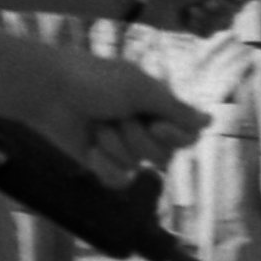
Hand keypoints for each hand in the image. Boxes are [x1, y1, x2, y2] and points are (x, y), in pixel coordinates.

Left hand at [53, 51, 202, 163]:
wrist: (50, 92)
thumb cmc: (94, 81)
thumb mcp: (140, 89)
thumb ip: (176, 109)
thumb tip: (210, 121)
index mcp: (158, 107)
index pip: (187, 136)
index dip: (175, 136)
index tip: (157, 124)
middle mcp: (145, 129)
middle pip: (164, 156)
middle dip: (138, 138)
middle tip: (116, 117)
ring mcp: (124, 148)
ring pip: (139, 167)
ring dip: (115, 146)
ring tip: (97, 126)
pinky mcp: (102, 164)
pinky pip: (118, 179)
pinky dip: (103, 164)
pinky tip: (89, 148)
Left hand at [124, 0, 253, 35]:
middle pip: (236, 10)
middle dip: (222, 9)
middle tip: (208, 2)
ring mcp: (204, 6)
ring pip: (222, 23)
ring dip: (209, 18)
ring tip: (193, 10)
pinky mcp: (193, 22)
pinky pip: (208, 32)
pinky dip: (198, 26)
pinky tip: (187, 18)